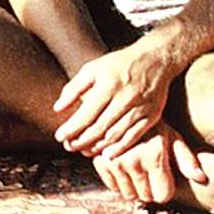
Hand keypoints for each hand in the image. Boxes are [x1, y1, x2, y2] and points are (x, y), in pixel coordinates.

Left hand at [53, 38, 178, 156]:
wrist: (155, 59)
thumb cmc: (118, 64)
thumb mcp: (92, 68)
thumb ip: (74, 88)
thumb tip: (58, 108)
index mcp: (108, 85)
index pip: (86, 114)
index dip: (71, 129)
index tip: (59, 137)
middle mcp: (125, 98)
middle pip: (100, 127)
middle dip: (82, 141)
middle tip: (69, 147)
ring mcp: (140, 109)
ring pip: (116, 134)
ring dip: (98, 146)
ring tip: (84, 151)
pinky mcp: (152, 116)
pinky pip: (134, 137)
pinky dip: (120, 148)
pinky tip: (107, 154)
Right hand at [90, 123, 208, 205]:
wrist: (120, 109)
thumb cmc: (151, 126)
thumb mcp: (172, 138)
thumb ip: (187, 159)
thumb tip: (201, 178)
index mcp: (153, 155)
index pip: (162, 195)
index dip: (165, 189)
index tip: (163, 178)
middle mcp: (132, 160)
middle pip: (146, 197)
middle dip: (150, 189)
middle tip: (149, 172)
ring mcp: (114, 161)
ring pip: (128, 195)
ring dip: (134, 187)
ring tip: (136, 168)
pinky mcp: (99, 161)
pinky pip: (112, 187)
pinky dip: (118, 181)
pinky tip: (122, 165)